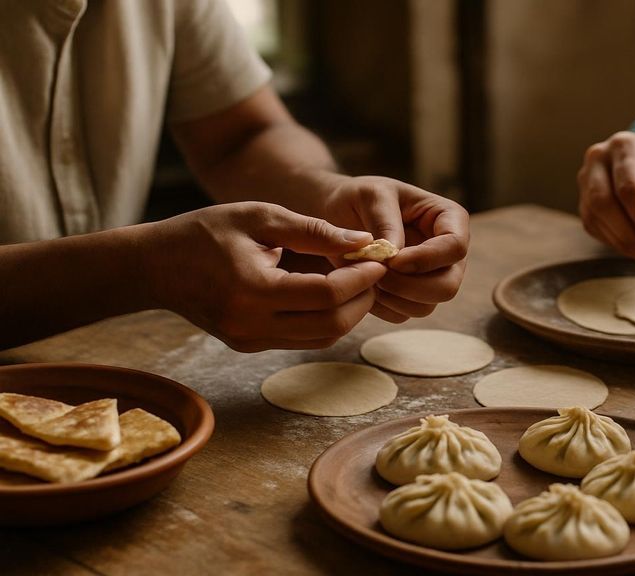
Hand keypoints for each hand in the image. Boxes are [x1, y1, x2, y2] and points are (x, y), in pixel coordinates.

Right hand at [141, 202, 386, 351]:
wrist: (152, 266)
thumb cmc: (203, 231)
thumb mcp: (258, 216)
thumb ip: (312, 230)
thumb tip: (362, 240)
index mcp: (253, 289)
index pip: (326, 294)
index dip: (360, 279)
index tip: (378, 259)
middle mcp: (252, 324)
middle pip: (330, 324)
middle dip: (362, 299)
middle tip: (374, 273)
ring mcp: (250, 340)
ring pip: (320, 337)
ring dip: (348, 313)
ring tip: (358, 282)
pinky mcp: (249, 345)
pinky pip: (301, 338)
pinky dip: (325, 319)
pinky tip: (332, 293)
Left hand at [320, 176, 469, 322]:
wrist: (337, 214)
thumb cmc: (358, 197)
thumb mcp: (371, 195)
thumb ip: (385, 222)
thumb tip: (395, 255)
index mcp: (449, 219)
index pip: (455, 247)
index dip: (426, 258)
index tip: (392, 259)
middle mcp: (447, 253)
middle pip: (448, 286)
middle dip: (409, 286)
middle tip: (375, 273)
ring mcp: (432, 278)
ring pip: (426, 306)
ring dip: (392, 297)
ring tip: (366, 275)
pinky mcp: (412, 297)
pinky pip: (403, 314)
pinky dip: (381, 305)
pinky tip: (364, 284)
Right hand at [577, 132, 634, 268]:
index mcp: (625, 146)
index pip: (629, 187)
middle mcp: (597, 159)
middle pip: (603, 202)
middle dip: (629, 235)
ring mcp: (584, 180)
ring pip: (594, 217)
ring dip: (622, 243)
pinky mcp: (583, 200)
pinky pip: (593, 226)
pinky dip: (615, 242)